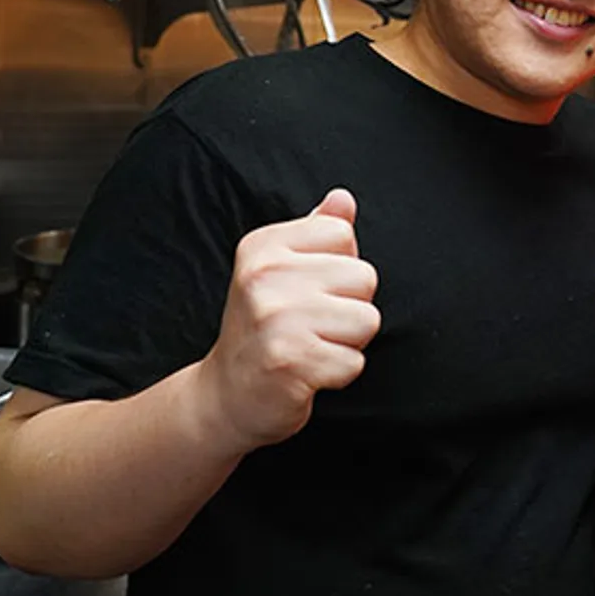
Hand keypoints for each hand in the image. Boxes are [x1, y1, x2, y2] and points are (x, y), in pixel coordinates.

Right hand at [198, 188, 381, 452]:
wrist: (227, 396)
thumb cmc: (265, 328)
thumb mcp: (282, 271)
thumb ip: (316, 232)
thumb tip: (343, 198)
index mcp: (263, 247)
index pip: (342, 234)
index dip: (338, 267)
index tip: (306, 291)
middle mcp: (264, 277)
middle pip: (364, 277)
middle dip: (349, 307)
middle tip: (309, 326)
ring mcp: (275, 318)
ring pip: (367, 320)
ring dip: (347, 343)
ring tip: (310, 347)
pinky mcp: (289, 362)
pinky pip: (355, 363)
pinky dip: (338, 375)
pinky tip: (307, 373)